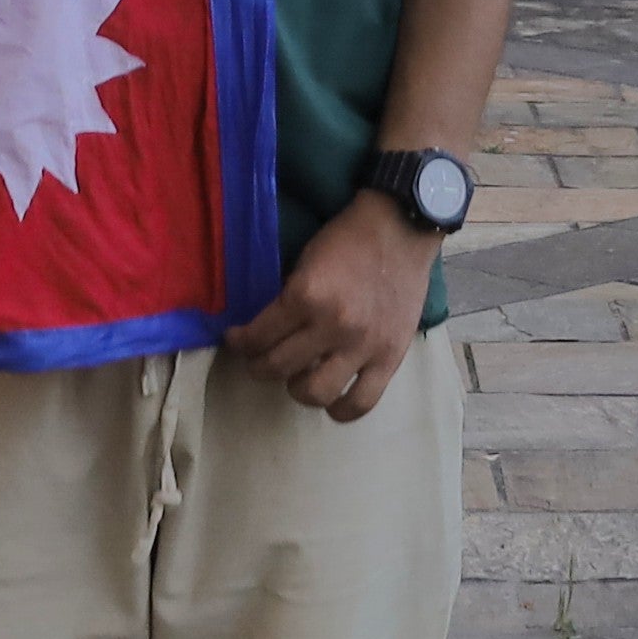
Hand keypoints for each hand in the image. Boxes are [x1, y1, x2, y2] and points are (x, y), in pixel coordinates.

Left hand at [225, 192, 433, 421]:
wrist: (401, 228)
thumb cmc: (349, 238)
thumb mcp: (306, 260)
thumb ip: (289, 298)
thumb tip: (266, 330)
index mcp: (307, 295)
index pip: (259, 336)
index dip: (240, 343)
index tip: (236, 342)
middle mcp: (332, 326)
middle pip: (278, 368)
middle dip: (259, 367)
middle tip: (259, 362)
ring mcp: (363, 346)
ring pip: (315, 393)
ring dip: (297, 389)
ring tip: (297, 378)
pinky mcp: (389, 358)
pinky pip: (361, 402)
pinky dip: (341, 409)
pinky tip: (332, 401)